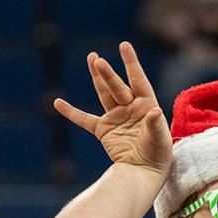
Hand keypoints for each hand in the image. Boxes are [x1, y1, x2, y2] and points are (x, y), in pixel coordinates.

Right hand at [53, 42, 172, 174]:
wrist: (144, 171)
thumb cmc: (157, 153)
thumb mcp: (159, 139)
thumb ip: (154, 124)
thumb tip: (154, 111)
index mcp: (146, 104)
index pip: (138, 79)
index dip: (131, 63)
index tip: (123, 46)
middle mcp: (131, 107)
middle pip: (117, 86)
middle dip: (107, 73)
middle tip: (96, 59)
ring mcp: (116, 117)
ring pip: (104, 94)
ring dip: (97, 78)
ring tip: (92, 59)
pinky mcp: (103, 130)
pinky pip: (84, 120)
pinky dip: (71, 112)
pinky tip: (58, 103)